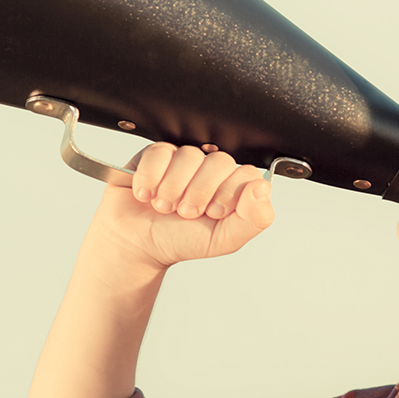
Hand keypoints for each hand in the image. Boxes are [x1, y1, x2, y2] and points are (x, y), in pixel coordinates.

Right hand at [86, 143, 273, 270]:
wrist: (136, 245)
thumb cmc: (180, 240)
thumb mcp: (223, 239)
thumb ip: (253, 218)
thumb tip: (262, 188)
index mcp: (231, 186)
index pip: (246, 174)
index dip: (229, 193)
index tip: (213, 213)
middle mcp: (210, 170)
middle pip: (219, 161)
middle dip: (200, 193)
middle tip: (185, 212)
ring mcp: (183, 159)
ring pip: (189, 156)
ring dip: (173, 189)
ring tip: (163, 207)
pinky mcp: (155, 155)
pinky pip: (160, 152)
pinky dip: (151, 178)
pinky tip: (146, 194)